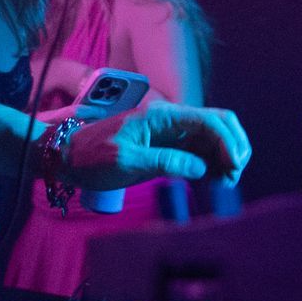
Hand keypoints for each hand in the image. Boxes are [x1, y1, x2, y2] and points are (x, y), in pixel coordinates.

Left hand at [61, 103, 251, 188]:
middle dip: (233, 147)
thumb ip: (164, 161)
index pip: (208, 120)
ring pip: (211, 139)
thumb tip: (200, 168)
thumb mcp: (126, 161)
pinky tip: (213, 182)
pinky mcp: (167, 147)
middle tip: (233, 177)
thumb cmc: (91, 157)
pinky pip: (199, 152)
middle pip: (217, 124)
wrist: (67, 157)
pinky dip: (212, 165)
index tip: (234, 167)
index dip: (228, 141)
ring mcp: (170, 133)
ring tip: (224, 184)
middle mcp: (170, 120)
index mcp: (161, 116)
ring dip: (224, 158)